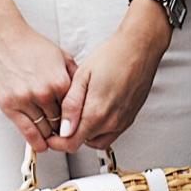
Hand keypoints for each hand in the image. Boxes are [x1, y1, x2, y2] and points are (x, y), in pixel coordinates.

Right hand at [0, 0, 77, 153]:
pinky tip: (41, 145)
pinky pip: (26, 131)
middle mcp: (44, 93)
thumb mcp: (62, 57)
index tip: (76, 125)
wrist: (3, 37)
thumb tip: (84, 95)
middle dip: (62, 129)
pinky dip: (35, 142)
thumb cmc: (30, 45)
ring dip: (49, 136)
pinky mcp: (9, 105)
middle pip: (60, 123)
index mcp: (60, 82)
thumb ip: (74, 77)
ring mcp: (26, 100)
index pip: (74, 112)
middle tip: (63, 133)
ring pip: (44, 130)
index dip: (76, 120)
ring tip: (51, 137)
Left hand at [52, 0, 171, 152]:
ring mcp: (122, 122)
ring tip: (78, 115)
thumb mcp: (82, 76)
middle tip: (62, 120)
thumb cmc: (112, 56)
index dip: (57, 142)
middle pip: (83, 142)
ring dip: (85, 134)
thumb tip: (63, 129)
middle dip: (69, 136)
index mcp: (96, 113)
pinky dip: (99, 129)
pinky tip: (94, 112)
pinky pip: (110, 133)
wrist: (139, 48)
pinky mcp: (130, 118)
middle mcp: (111, 122)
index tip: (50, 136)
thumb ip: (71, 105)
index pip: (71, 143)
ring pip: (97, 140)